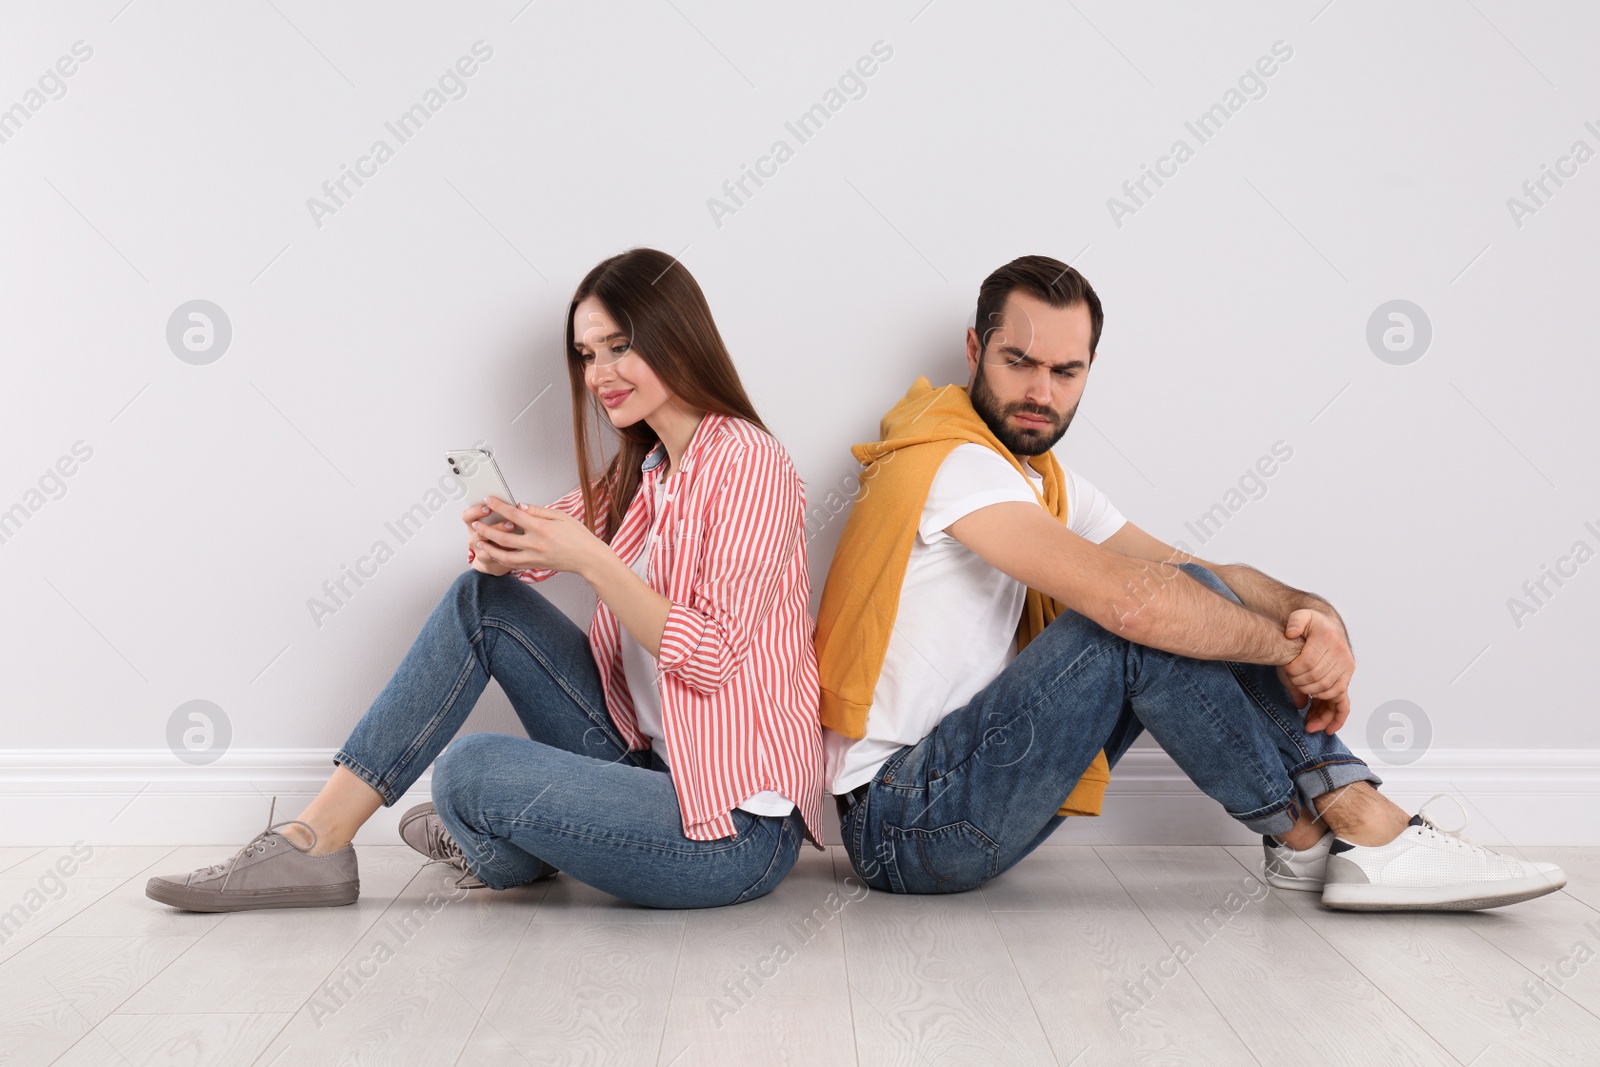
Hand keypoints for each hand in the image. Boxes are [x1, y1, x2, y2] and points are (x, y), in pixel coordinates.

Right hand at [462, 502, 513, 575]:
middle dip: (494, 526)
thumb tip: (520, 506)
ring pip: (485, 546)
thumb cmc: (499, 534)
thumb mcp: (498, 520)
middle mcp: (474, 537)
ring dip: (501, 539)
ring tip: (514, 533)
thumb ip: (506, 512)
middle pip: (477, 532)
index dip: (476, 511)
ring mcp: (479, 550)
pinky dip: (506, 551)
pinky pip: (495, 557)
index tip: (488, 506)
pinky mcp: (488, 561)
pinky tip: (517, 546)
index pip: (467, 516)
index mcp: (474, 524)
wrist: (497, 557)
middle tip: (509, 522)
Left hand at [469, 496, 605, 577]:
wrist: (588, 558)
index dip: (499, 506)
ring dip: (489, 548)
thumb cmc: (578, 537)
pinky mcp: (535, 565)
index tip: (489, 500)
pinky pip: (513, 564)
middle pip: (503, 537)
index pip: (514, 515)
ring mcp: (534, 557)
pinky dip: (501, 559)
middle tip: (475, 524)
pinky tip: (495, 553)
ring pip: (504, 555)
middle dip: (486, 530)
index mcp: (542, 528)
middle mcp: (535, 544)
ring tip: (479, 542)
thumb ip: (540, 511)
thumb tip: (521, 506)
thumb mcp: (562, 516)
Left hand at [1283, 608, 1354, 733]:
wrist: (1327, 627)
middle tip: (1293, 690)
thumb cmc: (1312, 626)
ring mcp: (1346, 671)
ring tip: (1308, 724)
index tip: (1286, 673)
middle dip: (1303, 689)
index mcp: (1329, 640)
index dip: (1294, 672)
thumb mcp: (1302, 616)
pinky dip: (1336, 717)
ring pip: (1332, 696)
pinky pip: (1344, 703)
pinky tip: (1327, 729)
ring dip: (1320, 711)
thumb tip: (1290, 633)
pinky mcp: (1345, 680)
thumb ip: (1295, 622)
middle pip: (1319, 682)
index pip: (1308, 663)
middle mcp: (1342, 657)